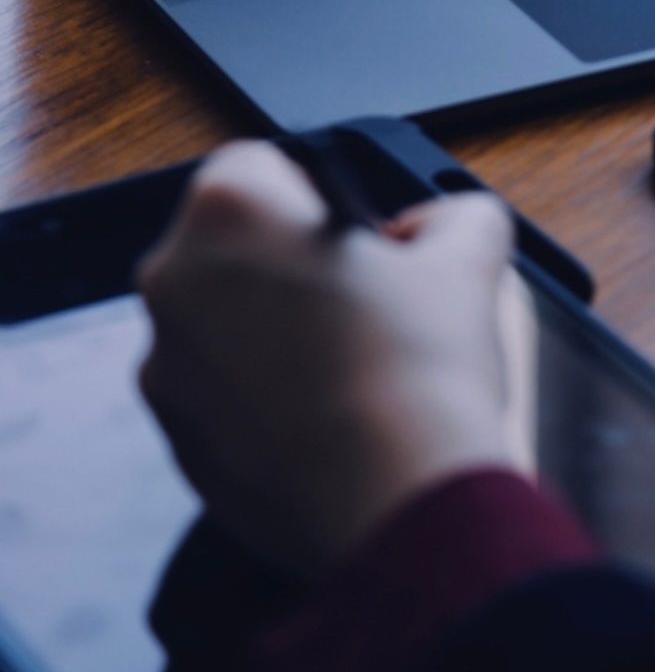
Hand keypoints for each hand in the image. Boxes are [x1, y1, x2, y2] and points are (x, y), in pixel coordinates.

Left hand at [138, 142, 515, 577]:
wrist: (401, 506)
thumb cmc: (420, 371)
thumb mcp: (470, 253)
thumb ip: (453, 212)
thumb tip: (432, 229)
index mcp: (230, 211)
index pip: (259, 164)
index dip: (320, 196)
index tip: (359, 237)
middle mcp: (175, 280)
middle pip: (235, 246)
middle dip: (293, 264)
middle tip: (365, 301)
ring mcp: (166, 366)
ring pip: (225, 321)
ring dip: (276, 331)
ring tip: (354, 367)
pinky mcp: (176, 439)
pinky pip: (220, 393)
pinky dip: (263, 396)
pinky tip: (331, 416)